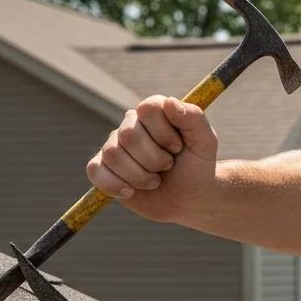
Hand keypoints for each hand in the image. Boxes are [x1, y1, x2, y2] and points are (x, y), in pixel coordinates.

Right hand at [86, 95, 218, 223]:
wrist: (188, 198)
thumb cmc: (197, 167)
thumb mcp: (205, 143)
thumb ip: (194, 119)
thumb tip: (170, 102)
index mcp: (155, 112)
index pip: (147, 109)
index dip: (163, 133)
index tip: (178, 148)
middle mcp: (131, 124)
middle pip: (129, 135)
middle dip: (154, 159)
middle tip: (167, 166)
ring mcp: (114, 146)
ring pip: (113, 154)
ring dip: (140, 176)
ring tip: (154, 181)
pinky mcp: (102, 167)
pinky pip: (94, 170)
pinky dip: (115, 185)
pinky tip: (131, 191)